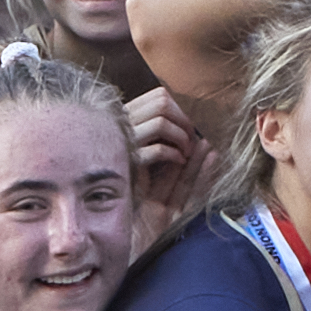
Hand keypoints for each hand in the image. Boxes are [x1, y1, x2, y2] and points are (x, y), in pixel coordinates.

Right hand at [124, 84, 209, 214]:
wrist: (119, 215)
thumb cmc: (137, 182)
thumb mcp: (150, 153)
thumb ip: (160, 133)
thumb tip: (186, 118)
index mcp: (126, 118)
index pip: (158, 96)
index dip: (178, 109)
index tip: (186, 127)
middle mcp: (123, 126)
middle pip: (162, 103)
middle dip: (183, 120)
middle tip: (190, 139)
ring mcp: (124, 144)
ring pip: (161, 122)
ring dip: (181, 136)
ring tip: (186, 152)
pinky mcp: (130, 165)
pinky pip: (157, 150)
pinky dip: (174, 154)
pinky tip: (179, 161)